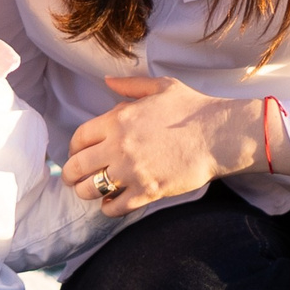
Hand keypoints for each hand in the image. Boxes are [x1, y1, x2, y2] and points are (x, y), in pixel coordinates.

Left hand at [62, 77, 275, 215]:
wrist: (218, 135)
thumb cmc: (191, 108)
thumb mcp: (160, 87)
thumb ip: (130, 86)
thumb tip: (107, 81)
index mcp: (117, 120)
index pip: (78, 138)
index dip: (73, 148)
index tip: (76, 154)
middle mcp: (118, 147)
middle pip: (77, 166)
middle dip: (71, 174)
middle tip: (73, 178)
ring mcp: (132, 171)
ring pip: (90, 189)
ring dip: (86, 192)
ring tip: (90, 191)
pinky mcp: (147, 191)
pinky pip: (115, 207)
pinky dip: (108, 208)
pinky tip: (110, 203)